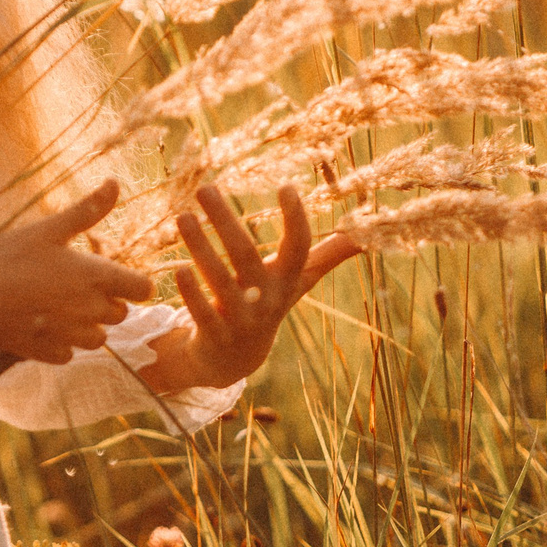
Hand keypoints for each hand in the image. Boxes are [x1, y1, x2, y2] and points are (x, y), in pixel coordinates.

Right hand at [0, 179, 154, 365]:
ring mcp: (71, 335)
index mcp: (96, 276)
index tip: (108, 275)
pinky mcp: (49, 353)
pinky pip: (69, 353)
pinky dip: (59, 343)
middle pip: (121, 314)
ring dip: (85, 326)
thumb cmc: (8, 257)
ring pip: (97, 339)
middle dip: (105, 303)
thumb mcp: (48, 229)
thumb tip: (115, 181)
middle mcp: (91, 310)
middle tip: (73, 286)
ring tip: (56, 307)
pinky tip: (38, 324)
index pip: (144, 289)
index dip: (131, 282)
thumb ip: (87, 210)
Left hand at [142, 184, 359, 393]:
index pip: (298, 248)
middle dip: (225, 220)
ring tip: (183, 217)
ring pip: (221, 281)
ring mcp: (241, 320)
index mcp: (285, 280)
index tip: (285, 186)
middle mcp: (266, 299)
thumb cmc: (264, 304)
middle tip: (203, 187)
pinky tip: (177, 269)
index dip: (295, 219)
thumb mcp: (296, 281)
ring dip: (201, 248)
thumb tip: (368, 233)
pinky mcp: (215, 337)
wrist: (234, 360)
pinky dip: (192, 293)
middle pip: (247, 256)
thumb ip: (326, 255)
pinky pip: (203, 313)